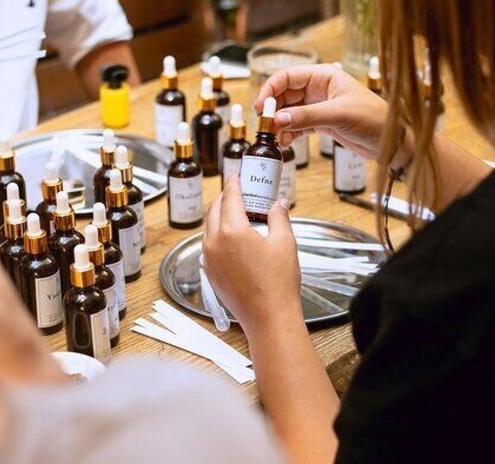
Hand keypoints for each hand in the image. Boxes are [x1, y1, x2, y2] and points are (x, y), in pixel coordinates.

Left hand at [202, 176, 302, 335]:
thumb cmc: (278, 283)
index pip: (230, 198)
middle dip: (225, 198)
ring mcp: (209, 260)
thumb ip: (278, 217)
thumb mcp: (285, 242)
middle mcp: (215, 243)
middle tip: (239, 193)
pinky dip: (218, 236)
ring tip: (238, 214)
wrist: (269, 317)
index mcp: (232, 231)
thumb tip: (278, 204)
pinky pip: (209, 246)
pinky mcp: (210, 273)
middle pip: (214, 211)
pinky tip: (233, 238)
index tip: (237, 177)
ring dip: (220, 217)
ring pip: (209, 229)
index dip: (234, 184)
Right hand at [257, 64, 387, 157]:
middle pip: (284, 94)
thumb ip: (306, 116)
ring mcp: (319, 106)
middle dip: (273, 110)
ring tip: (275, 138)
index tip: (261, 108)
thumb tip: (278, 119)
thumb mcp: (338, 115)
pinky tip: (285, 143)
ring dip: (280, 124)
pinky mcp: (322, 123)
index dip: (270, 90)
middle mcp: (319, 88)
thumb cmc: (374, 119)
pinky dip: (289, 133)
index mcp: (323, 76)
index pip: (286, 76)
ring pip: (289, 111)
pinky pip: (298, 125)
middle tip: (265, 126)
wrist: (392, 141)